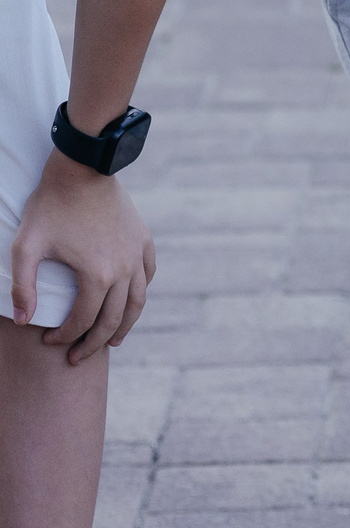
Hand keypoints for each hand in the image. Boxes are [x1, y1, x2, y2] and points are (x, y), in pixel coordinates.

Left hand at [9, 154, 153, 362]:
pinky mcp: (143, 241)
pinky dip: (139, 293)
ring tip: (112, 341)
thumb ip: (23, 287)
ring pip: (137, 302)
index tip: (48, 342)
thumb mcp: (25, 247)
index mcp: (97, 275)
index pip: (82, 320)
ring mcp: (137, 255)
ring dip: (125, 326)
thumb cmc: (50, 206)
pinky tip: (130, 300)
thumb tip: (26, 321)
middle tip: (78, 357)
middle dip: (93, 343)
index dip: (64, 337)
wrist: (83, 169)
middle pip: (113, 319)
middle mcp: (124, 270)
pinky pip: (147, 275)